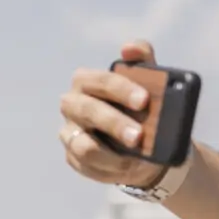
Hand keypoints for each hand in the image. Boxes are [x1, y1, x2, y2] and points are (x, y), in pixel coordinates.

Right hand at [57, 41, 167, 188]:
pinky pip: (87, 167)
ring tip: (136, 159)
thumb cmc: (143, 108)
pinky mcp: (74, 157)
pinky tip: (128, 169)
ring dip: (111, 155)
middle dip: (114, 123)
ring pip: (83, 145)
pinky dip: (111, 170)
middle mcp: (72, 105)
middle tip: (140, 135)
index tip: (144, 100)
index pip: (99, 80)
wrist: (146, 144)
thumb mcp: (149, 83)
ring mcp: (70, 133)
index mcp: (87, 82)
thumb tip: (129, 48)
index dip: (121, 89)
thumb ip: (143, 60)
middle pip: (87, 110)